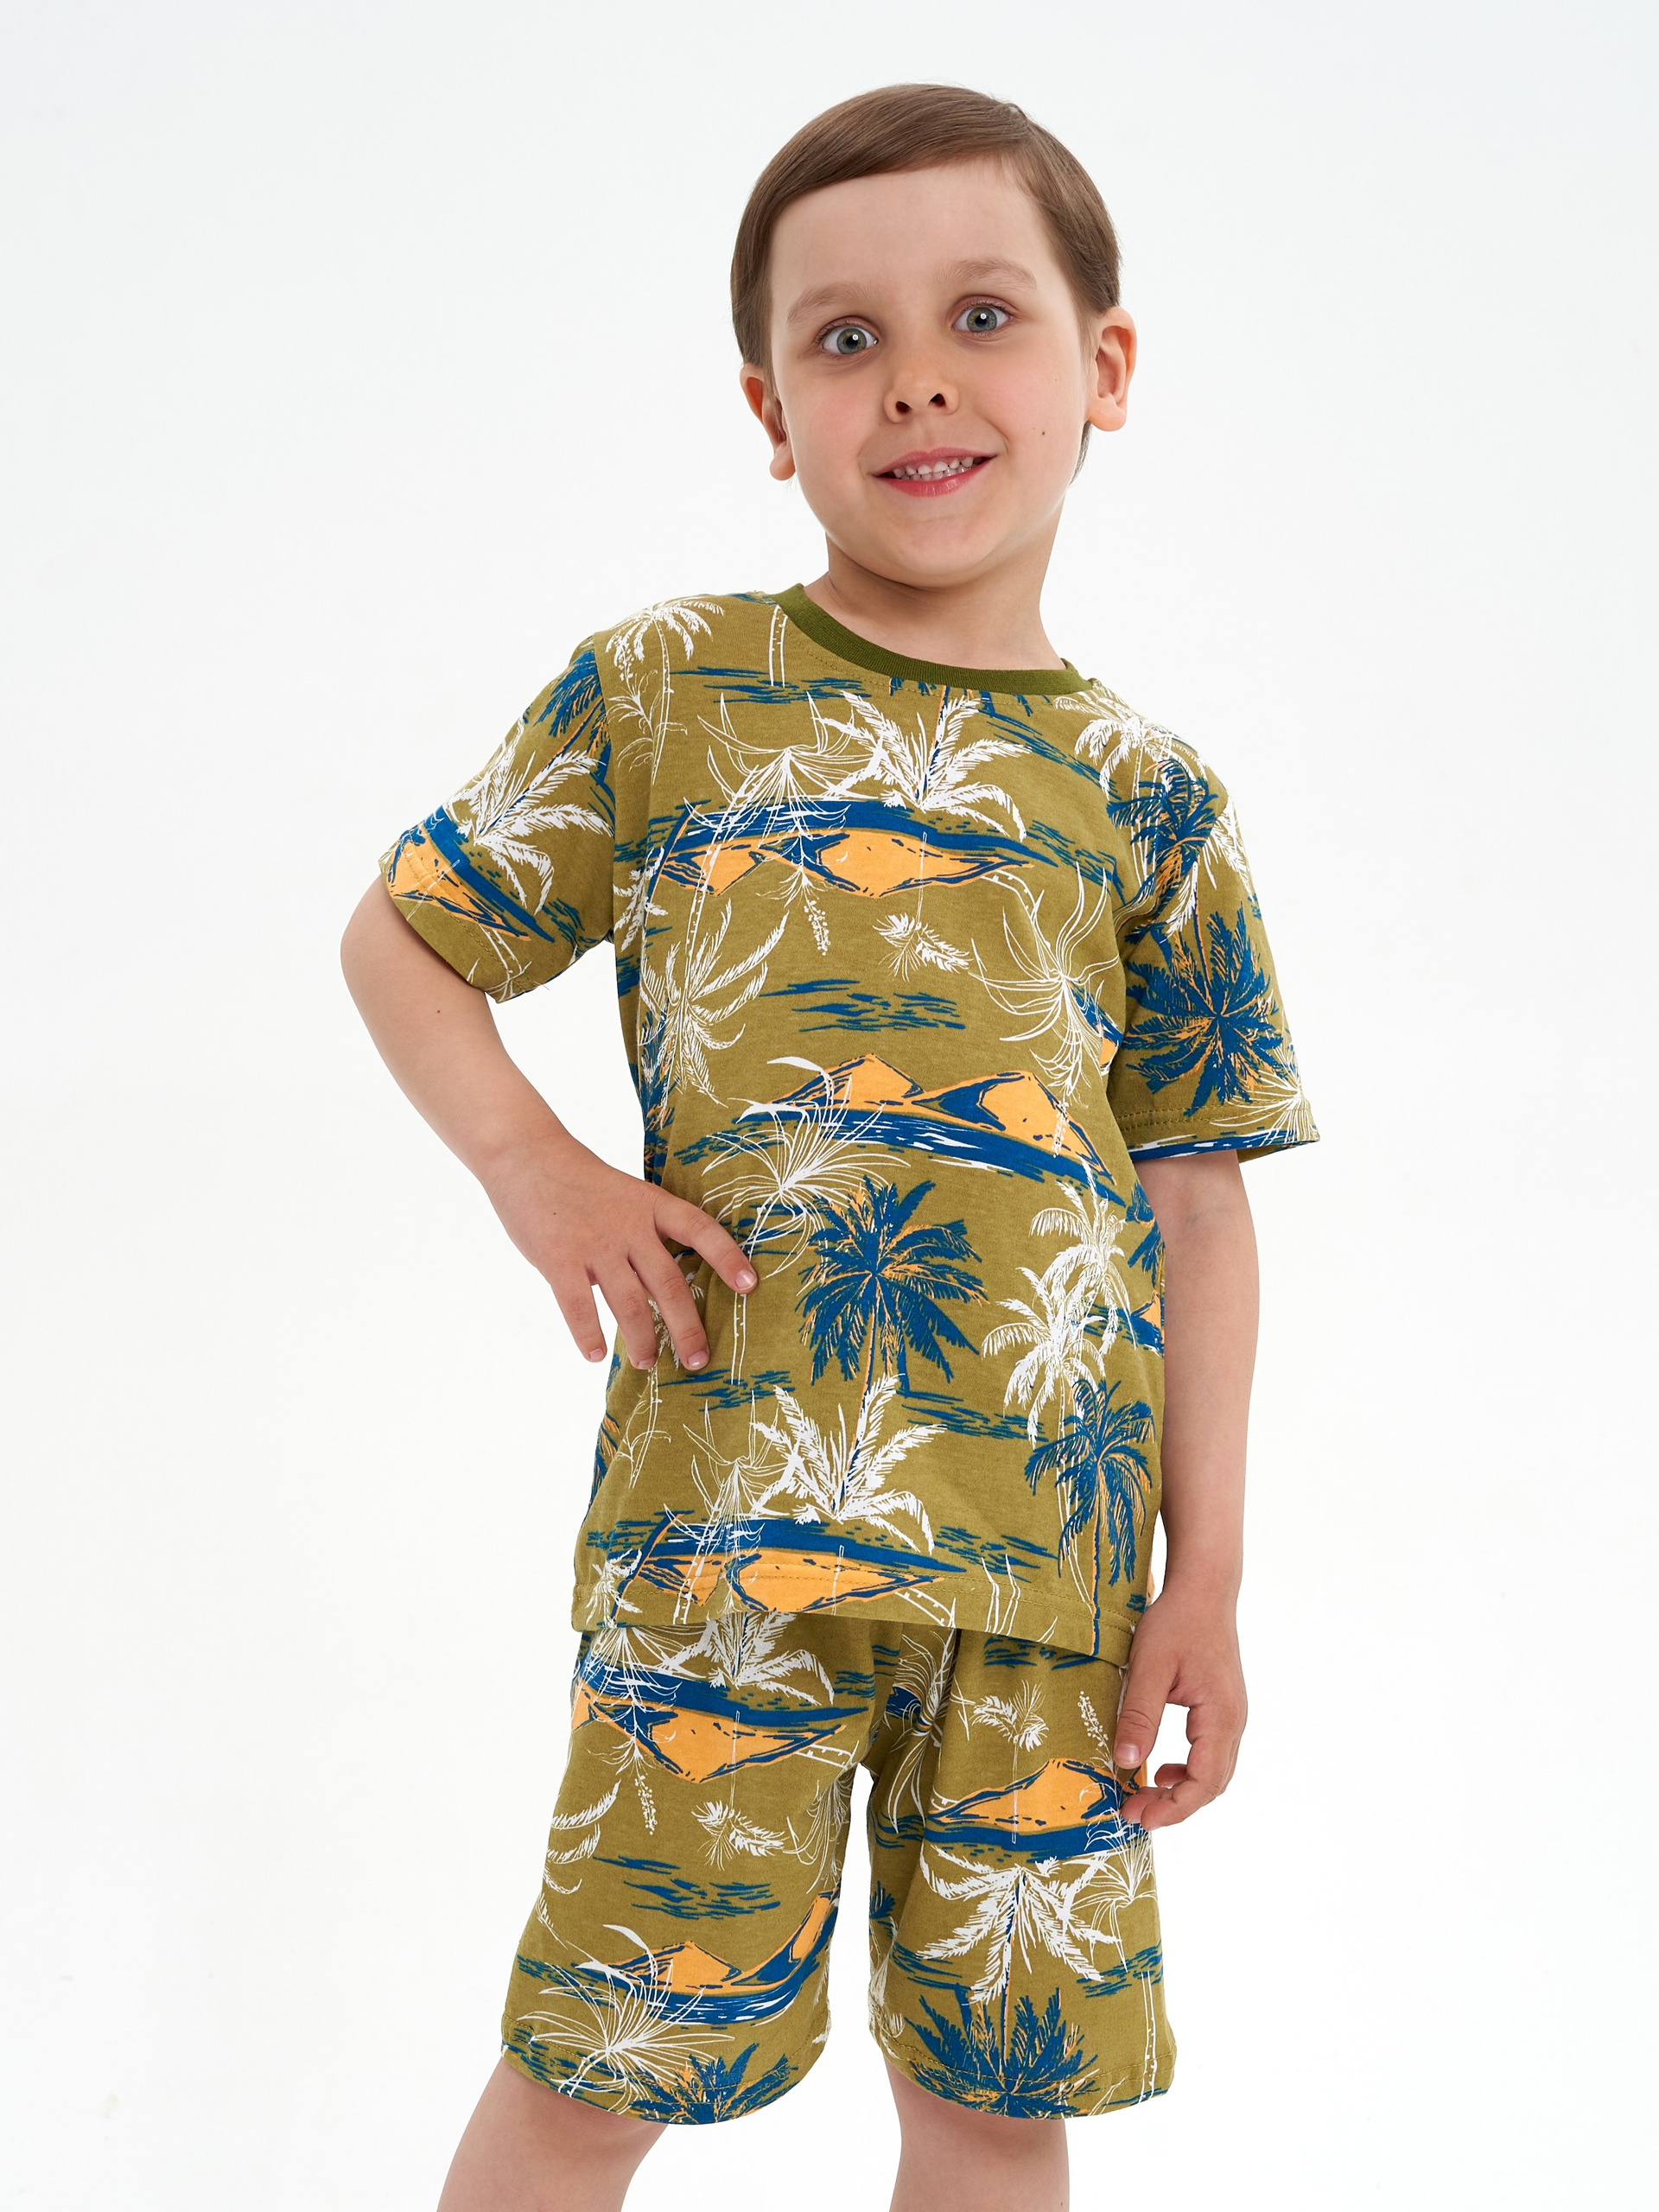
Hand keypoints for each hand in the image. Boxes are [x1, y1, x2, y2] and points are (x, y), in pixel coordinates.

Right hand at [482, 1132, 756, 1372]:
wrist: (526, 1155)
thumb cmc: (579, 1183)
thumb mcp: (624, 1197)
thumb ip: (644, 1237)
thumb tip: (664, 1291)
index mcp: (651, 1205)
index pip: (700, 1230)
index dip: (728, 1258)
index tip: (749, 1286)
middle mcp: (629, 1225)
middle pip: (669, 1283)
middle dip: (687, 1327)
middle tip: (697, 1360)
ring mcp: (594, 1243)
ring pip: (630, 1303)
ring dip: (642, 1339)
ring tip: (648, 1363)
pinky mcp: (558, 1258)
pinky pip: (578, 1306)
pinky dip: (588, 1335)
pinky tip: (595, 1355)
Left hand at [1113, 1583, 1246, 1830]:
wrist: (1203, 1589)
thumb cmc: (1177, 1622)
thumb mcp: (1148, 1668)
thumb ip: (1138, 1716)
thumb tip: (1124, 1763)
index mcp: (1221, 1716)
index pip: (1204, 1781)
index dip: (1173, 1808)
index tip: (1139, 1818)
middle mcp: (1234, 1722)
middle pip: (1212, 1784)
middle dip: (1173, 1806)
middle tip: (1133, 1813)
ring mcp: (1231, 1716)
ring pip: (1212, 1771)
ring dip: (1180, 1791)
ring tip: (1142, 1796)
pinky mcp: (1222, 1709)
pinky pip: (1209, 1753)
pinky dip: (1186, 1770)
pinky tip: (1160, 1769)